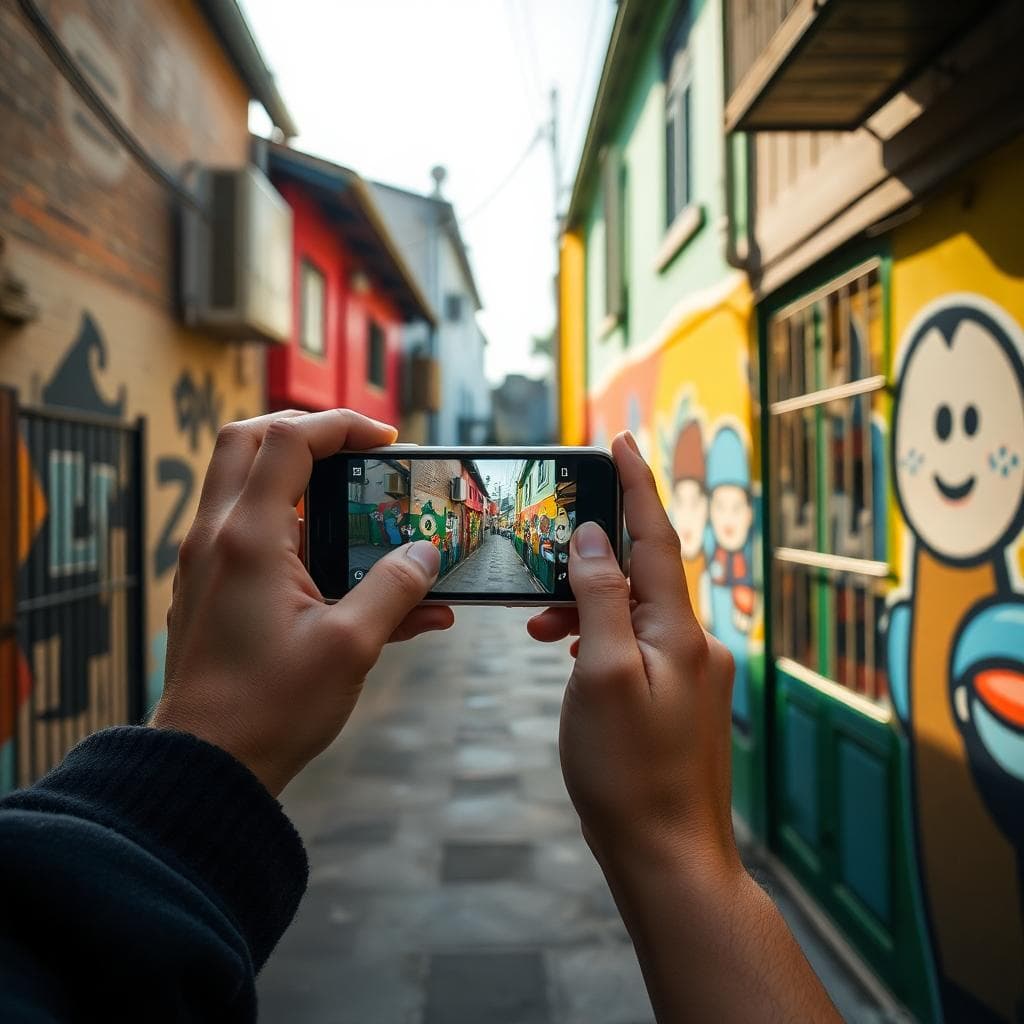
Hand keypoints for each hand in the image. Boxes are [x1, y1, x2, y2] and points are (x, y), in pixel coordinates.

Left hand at [150, 409, 453, 795]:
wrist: (205, 766)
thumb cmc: (271, 710)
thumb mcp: (351, 647)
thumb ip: (396, 590)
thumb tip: (429, 554)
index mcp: (249, 539)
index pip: (288, 441)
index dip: (341, 426)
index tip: (388, 442)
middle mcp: (218, 537)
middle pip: (249, 440)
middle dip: (306, 431)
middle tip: (356, 451)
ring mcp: (207, 560)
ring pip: (243, 480)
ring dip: (296, 474)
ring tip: (353, 498)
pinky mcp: (210, 586)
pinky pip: (247, 528)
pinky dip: (290, 522)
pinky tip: (341, 562)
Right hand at [530, 434, 838, 1022]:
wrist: (669, 857)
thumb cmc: (629, 772)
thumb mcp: (602, 675)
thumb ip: (601, 600)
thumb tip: (596, 540)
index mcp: (679, 630)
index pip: (656, 538)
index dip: (635, 486)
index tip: (617, 441)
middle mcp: (694, 643)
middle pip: (642, 573)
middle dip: (593, 554)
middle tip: (547, 551)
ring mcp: (689, 674)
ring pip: (633, 612)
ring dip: (587, 604)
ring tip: (539, 623)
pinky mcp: (677, 700)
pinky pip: (635, 646)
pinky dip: (599, 637)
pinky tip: (569, 653)